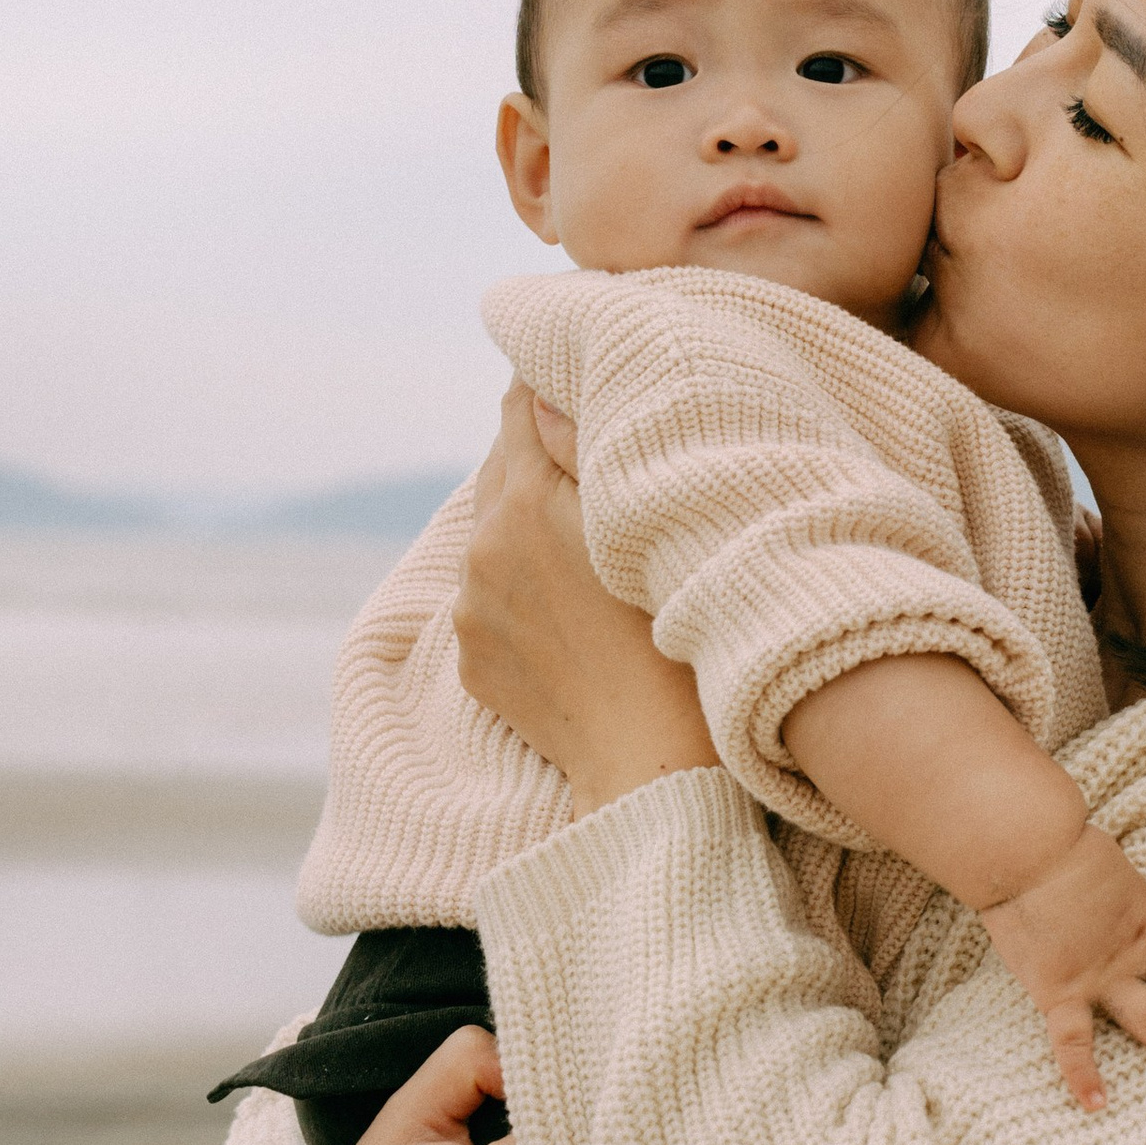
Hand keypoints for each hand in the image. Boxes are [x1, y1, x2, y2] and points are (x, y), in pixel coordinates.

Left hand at [453, 383, 714, 805]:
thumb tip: (540, 392)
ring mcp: (470, 609)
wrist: (653, 764)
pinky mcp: (473, 660)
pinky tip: (575, 612)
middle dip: (541, 458)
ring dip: (532, 527)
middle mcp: (481, 549)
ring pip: (496, 536)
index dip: (548, 385)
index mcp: (524, 500)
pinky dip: (524, 590)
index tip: (578, 380)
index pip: (519, 406)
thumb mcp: (646, 527)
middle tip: (596, 462)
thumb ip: (585, 447)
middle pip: (501, 466)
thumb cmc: (676, 640)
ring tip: (590, 548)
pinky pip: (492, 599)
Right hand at [978, 826, 1145, 1111]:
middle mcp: (1132, 949)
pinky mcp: (1060, 991)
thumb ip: (1108, 882)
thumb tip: (1102, 877)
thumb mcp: (1096, 861)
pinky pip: (1073, 1040)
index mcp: (1142, 914)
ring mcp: (1100, 974)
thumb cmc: (1049, 844)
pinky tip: (1096, 1105)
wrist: (1019, 848)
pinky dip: (1082, 1073)